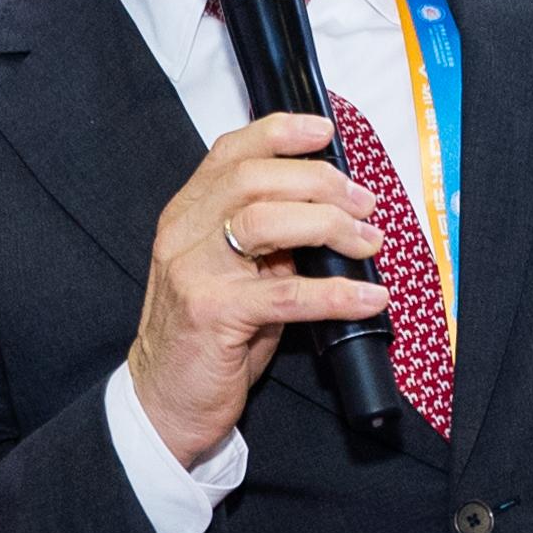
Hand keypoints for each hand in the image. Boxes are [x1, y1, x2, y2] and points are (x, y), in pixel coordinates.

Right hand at [127, 112, 385, 468]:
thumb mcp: (234, 272)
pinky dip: (335, 293)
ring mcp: (192, 272)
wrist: (164, 401)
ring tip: (366, 241)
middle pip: (255, 178)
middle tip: (363, 204)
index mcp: (187, 214)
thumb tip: (332, 214)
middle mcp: (183, 234)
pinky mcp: (211, 314)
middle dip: (320, 182)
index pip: (231, 152)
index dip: (280, 132)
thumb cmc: (206, 335)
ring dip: (328, 225)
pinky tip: (367, 297)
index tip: (325, 132)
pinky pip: (284, 294)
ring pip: (265, 221)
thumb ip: (269, 239)